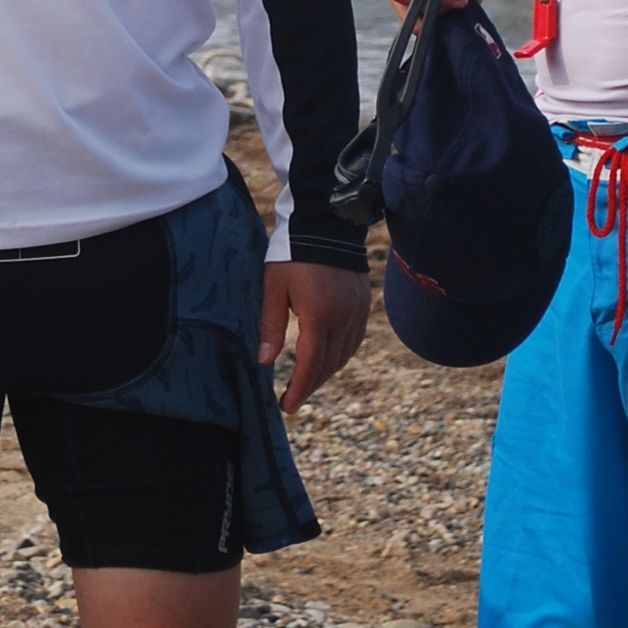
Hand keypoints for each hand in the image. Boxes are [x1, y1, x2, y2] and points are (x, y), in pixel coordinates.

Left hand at [260, 262, 369, 411]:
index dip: (299, 389)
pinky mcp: (363, 303)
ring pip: (344, 355)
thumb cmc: (292, 252)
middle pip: (329, 365)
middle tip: (293, 398)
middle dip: (310, 385)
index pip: (311, 365)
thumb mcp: (274, 287)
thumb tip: (264, 362)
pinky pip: (355, 340)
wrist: (325, 221)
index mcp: (319, 315)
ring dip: (326, 372)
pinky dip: (340, 354)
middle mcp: (344, 318)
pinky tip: (328, 357)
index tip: (287, 406)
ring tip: (307, 381)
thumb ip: (271, 325)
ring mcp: (357, 311)